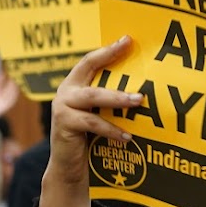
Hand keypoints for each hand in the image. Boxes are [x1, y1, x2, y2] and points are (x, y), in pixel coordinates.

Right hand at [39, 36, 140, 206]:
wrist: (69, 166)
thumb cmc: (89, 138)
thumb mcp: (99, 114)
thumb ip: (109, 99)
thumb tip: (143, 88)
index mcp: (74, 83)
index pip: (90, 60)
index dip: (108, 49)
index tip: (128, 39)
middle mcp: (65, 91)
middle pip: (90, 70)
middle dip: (114, 65)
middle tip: (136, 61)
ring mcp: (62, 107)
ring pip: (93, 97)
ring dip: (118, 98)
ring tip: (138, 102)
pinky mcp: (63, 124)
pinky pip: (92, 123)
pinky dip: (111, 129)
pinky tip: (127, 136)